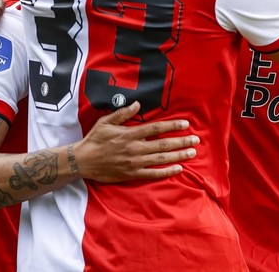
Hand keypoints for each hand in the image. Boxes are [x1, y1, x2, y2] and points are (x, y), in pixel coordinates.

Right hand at [74, 101, 199, 182]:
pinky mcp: (132, 174)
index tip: (185, 123)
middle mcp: (135, 148)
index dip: (172, 125)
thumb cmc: (94, 140)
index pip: (156, 128)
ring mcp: (135, 163)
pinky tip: (178, 169)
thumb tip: (137, 103)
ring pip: (161, 159)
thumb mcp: (106, 122)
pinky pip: (153, 174)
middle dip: (182, 141)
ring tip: (192, 152)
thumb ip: (123, 113)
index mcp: (130, 134)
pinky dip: (166, 172)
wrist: (82, 161)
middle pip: (163, 144)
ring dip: (178, 155)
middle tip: (196, 139)